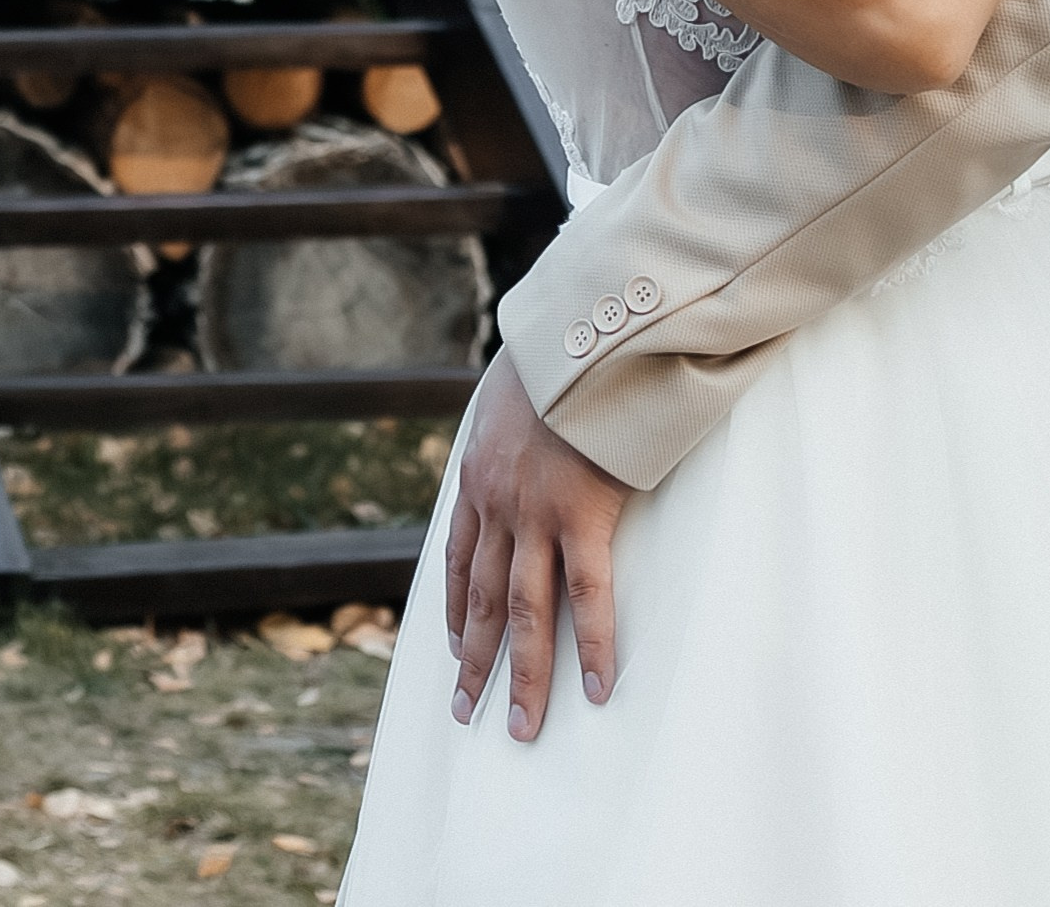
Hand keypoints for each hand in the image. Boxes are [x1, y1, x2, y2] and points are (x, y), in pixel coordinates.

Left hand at [444, 347, 627, 737]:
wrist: (582, 321)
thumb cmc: (563, 342)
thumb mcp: (519, 381)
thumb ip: (519, 415)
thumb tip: (535, 421)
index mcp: (478, 472)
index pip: (456, 557)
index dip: (452, 608)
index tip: (453, 646)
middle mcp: (497, 502)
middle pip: (479, 601)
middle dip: (473, 661)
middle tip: (465, 712)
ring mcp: (536, 513)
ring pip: (523, 613)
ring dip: (522, 675)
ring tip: (521, 728)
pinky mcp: (582, 513)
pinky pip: (586, 595)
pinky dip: (591, 645)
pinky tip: (597, 688)